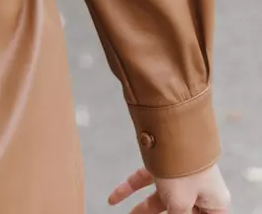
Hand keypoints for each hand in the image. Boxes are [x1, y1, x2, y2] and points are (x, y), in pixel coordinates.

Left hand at [107, 162, 230, 211]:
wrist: (174, 123)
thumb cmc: (184, 167)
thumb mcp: (180, 203)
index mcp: (214, 203)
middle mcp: (200, 190)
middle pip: (183, 212)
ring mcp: (181, 175)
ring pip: (161, 199)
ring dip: (142, 209)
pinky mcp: (165, 163)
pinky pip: (147, 181)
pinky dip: (131, 189)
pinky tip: (114, 198)